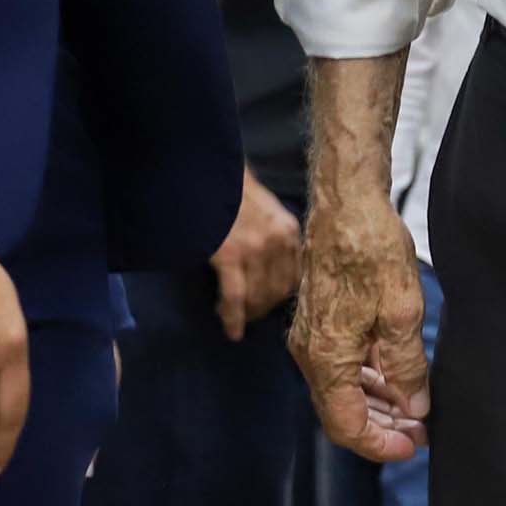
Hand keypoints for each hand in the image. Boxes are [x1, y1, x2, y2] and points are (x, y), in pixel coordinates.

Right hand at [212, 169, 304, 341]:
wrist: (211, 174)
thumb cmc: (237, 192)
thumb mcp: (270, 210)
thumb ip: (277, 236)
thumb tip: (274, 266)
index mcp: (290, 230)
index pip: (295, 276)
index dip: (281, 295)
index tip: (269, 302)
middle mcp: (279, 242)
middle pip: (278, 291)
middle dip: (264, 307)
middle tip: (250, 314)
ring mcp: (255, 250)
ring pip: (257, 297)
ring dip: (248, 313)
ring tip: (233, 317)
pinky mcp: (230, 257)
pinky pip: (235, 297)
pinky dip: (233, 318)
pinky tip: (232, 331)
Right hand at [288, 195, 432, 461]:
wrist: (346, 202)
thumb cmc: (371, 250)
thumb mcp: (402, 310)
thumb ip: (407, 365)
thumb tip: (415, 407)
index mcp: (327, 358)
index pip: (346, 424)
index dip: (379, 444)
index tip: (412, 446)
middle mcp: (311, 353)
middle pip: (342, 411)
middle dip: (382, 426)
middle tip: (420, 431)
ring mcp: (313, 336)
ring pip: (342, 388)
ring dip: (376, 403)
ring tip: (413, 409)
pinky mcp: (321, 320)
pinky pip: (342, 364)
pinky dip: (368, 377)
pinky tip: (395, 377)